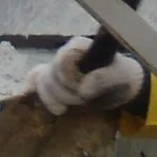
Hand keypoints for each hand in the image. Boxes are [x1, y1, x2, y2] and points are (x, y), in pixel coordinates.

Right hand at [28, 34, 144, 116]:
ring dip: (54, 100)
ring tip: (67, 109)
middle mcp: (65, 54)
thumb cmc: (121, 77)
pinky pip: (35, 82)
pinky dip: (35, 93)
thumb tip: (82, 88)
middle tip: (83, 102)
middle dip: (64, 94)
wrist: (120, 87)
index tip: (81, 92)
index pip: (62, 60)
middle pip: (50, 74)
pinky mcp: (52, 80)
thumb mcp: (120, 76)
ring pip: (42, 82)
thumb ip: (103, 79)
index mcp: (80, 47)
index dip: (67, 79)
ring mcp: (57, 68)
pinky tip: (39, 101)